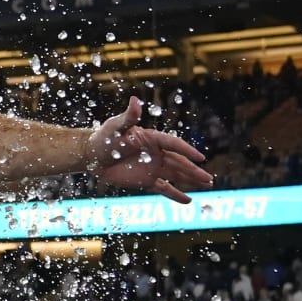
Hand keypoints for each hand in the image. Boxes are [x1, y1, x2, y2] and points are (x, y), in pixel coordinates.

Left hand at [86, 99, 212, 203]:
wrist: (92, 156)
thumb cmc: (104, 137)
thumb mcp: (116, 126)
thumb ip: (129, 116)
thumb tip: (134, 100)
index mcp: (153, 139)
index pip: (174, 144)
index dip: (187, 151)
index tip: (200, 158)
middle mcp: (157, 153)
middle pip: (180, 162)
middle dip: (194, 171)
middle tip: (209, 178)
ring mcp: (153, 168)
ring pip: (176, 175)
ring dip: (191, 181)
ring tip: (207, 185)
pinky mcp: (146, 181)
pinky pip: (164, 188)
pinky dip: (175, 194)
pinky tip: (188, 200)